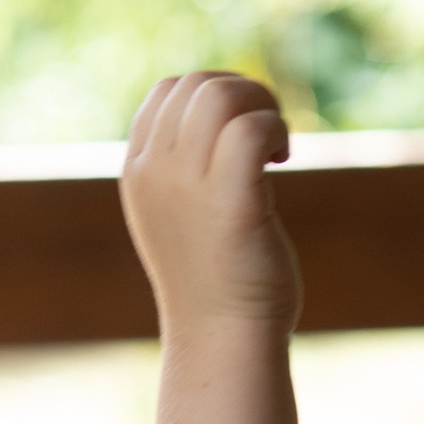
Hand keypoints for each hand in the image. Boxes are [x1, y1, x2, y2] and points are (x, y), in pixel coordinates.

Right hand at [119, 71, 299, 331]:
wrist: (222, 339)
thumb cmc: (215, 280)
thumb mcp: (183, 215)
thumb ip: (186, 169)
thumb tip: (228, 123)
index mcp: (138, 172)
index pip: (168, 90)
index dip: (216, 93)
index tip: (244, 134)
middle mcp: (155, 173)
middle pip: (197, 84)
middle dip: (246, 94)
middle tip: (270, 140)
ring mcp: (186, 188)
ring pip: (220, 96)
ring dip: (262, 107)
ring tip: (277, 148)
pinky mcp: (229, 205)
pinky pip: (249, 130)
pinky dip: (275, 129)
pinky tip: (284, 160)